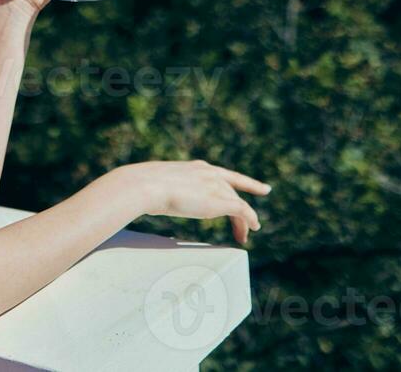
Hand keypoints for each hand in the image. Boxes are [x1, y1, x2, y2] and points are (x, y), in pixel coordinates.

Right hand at [110, 160, 270, 244]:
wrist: (147, 185)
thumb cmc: (144, 187)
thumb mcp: (157, 185)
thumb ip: (162, 189)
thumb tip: (147, 196)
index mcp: (196, 167)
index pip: (222, 173)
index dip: (237, 180)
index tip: (251, 185)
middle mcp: (210, 173)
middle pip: (233, 189)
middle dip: (246, 198)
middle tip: (256, 204)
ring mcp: (216, 185)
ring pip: (238, 203)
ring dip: (244, 219)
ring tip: (247, 233)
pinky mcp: (221, 200)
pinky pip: (242, 211)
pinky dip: (249, 220)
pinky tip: (252, 229)